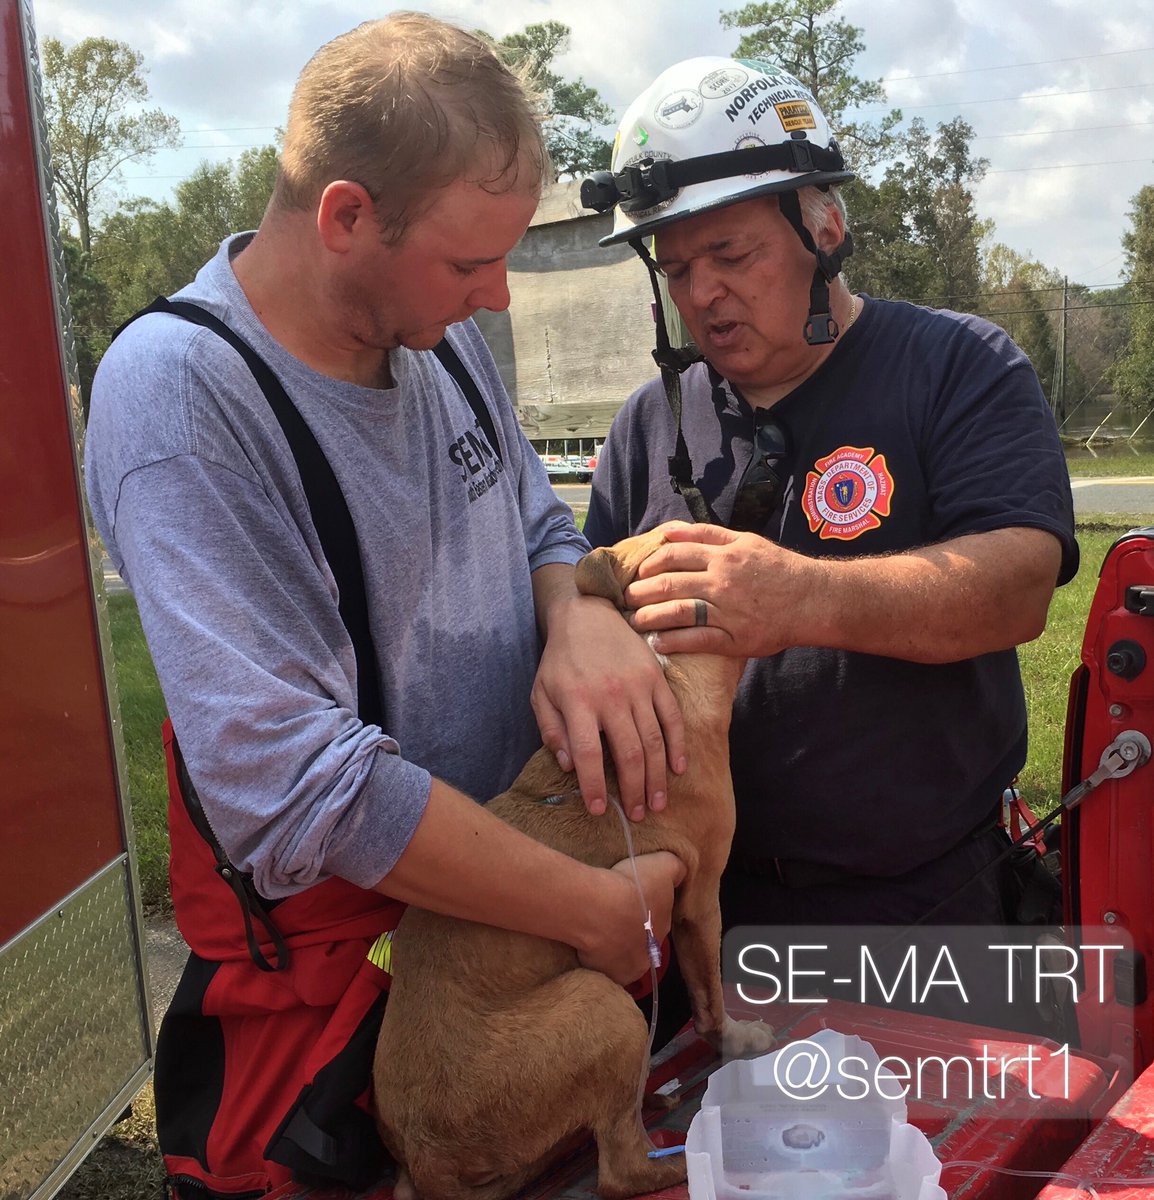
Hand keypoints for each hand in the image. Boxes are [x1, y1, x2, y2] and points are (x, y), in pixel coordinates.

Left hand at [531, 593, 685, 822]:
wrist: (587, 615)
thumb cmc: (560, 660)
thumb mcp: (541, 693)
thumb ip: (551, 730)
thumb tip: (569, 765)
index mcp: (578, 701)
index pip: (588, 754)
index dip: (594, 786)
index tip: (600, 810)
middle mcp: (610, 696)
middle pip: (629, 753)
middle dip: (634, 790)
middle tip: (638, 815)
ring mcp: (638, 687)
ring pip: (654, 740)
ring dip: (658, 777)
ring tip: (658, 802)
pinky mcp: (657, 679)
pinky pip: (672, 718)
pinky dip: (678, 745)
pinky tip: (678, 768)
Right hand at [576, 851, 685, 985]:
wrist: (598, 908)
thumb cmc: (633, 887)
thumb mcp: (664, 866)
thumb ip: (676, 870)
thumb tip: (680, 873)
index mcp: (662, 931)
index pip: (657, 921)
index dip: (646, 909)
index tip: (634, 898)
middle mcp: (647, 956)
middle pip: (640, 941)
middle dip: (631, 929)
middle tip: (616, 910)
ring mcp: (623, 969)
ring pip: (621, 955)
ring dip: (614, 943)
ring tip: (600, 924)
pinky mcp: (600, 974)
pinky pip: (600, 964)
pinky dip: (596, 953)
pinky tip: (589, 938)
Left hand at [623, 521, 815, 657]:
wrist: (812, 600)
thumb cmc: (778, 568)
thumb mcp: (746, 540)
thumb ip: (707, 534)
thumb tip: (669, 530)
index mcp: (724, 555)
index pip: (674, 555)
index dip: (649, 564)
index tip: (637, 573)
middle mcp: (722, 581)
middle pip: (670, 584)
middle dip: (641, 592)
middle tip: (625, 599)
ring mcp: (728, 611)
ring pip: (678, 612)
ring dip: (649, 617)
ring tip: (633, 621)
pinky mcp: (735, 638)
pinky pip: (697, 640)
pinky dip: (673, 642)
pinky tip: (658, 643)